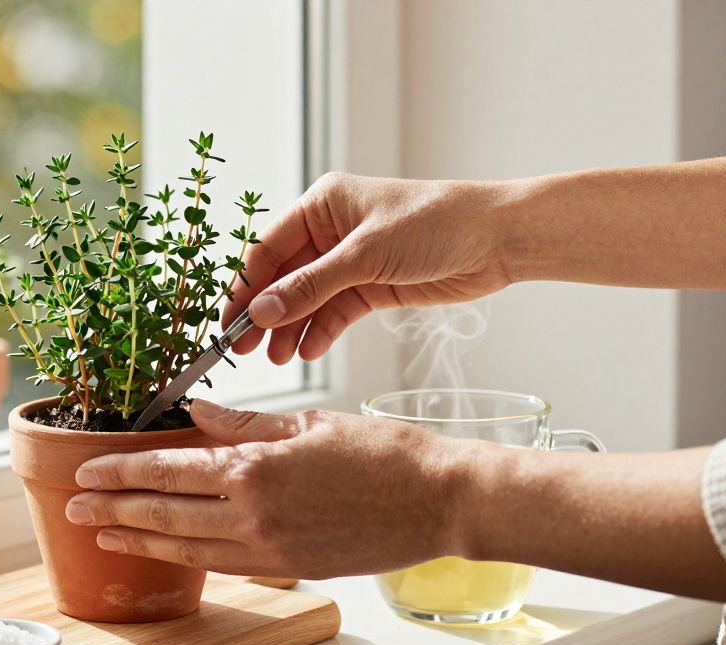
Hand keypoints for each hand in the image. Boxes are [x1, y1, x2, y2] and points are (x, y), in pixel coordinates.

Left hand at [66, 399, 473, 579]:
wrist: (440, 502)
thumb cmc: (384, 454)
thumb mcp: (308, 422)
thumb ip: (243, 423)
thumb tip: (193, 412)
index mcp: (255, 469)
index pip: (168, 470)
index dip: (121, 471)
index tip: (87, 469)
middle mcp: (253, 515)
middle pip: (165, 512)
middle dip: (113, 509)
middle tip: (74, 507)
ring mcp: (269, 549)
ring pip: (187, 546)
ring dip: (140, 539)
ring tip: (104, 534)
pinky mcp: (288, 567)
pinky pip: (222, 564)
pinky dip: (187, 556)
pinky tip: (167, 549)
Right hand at [224, 172, 510, 363]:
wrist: (497, 239)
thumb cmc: (435, 224)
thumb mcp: (364, 256)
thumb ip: (310, 286)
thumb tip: (262, 312)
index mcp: (321, 205)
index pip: (267, 249)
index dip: (246, 287)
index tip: (228, 322)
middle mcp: (330, 231)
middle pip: (282, 278)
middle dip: (263, 314)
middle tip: (243, 349)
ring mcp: (350, 261)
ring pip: (306, 300)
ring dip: (290, 329)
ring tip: (277, 359)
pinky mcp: (371, 286)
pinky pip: (334, 313)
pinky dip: (320, 333)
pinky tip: (308, 352)